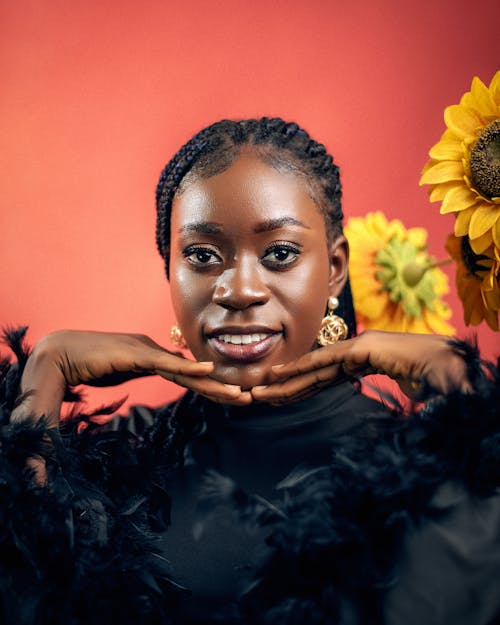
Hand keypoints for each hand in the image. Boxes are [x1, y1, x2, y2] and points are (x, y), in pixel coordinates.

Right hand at [12, 330, 251, 426]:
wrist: (57, 355)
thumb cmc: (83, 367)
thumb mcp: (116, 376)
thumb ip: (131, 379)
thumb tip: (137, 392)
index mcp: (151, 359)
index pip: (187, 377)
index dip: (209, 388)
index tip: (230, 398)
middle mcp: (154, 352)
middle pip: (194, 375)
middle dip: (222, 388)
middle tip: (249, 399)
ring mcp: (147, 351)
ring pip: (187, 372)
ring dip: (214, 385)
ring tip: (240, 395)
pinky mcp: (136, 353)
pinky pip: (167, 364)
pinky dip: (188, 369)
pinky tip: (209, 372)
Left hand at [251, 331, 472, 404]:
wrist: (449, 363)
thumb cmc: (432, 376)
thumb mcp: (410, 390)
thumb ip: (400, 394)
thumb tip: (410, 399)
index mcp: (362, 364)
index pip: (323, 379)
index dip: (299, 388)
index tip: (278, 397)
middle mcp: (353, 354)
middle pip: (311, 375)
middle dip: (283, 387)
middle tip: (255, 396)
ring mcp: (356, 350)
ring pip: (312, 370)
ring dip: (283, 381)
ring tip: (258, 391)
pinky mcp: (359, 349)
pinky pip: (324, 362)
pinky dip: (300, 368)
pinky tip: (278, 375)